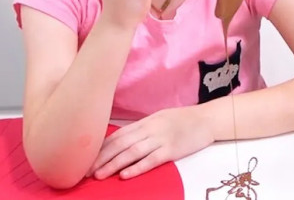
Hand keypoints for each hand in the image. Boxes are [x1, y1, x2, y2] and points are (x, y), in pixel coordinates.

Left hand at [90, 106, 213, 179]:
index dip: (100, 148)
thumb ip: (142, 130)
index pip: (117, 135)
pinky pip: (151, 160)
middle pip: (120, 144)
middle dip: (102, 158)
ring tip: (100, 175)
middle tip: (86, 172)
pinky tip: (125, 175)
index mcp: (145, 122)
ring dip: (114, 164)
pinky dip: (137, 168)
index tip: (86, 160)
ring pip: (132, 152)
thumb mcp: (159, 120)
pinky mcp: (172, 150)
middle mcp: (150, 129)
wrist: (207, 119)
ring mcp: (161, 139)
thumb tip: (121, 142)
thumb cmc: (183, 120)